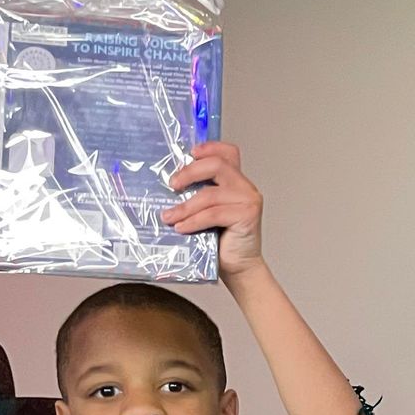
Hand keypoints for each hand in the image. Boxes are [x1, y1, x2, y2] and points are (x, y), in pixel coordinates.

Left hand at [162, 141, 263, 274]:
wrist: (238, 267)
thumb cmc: (220, 240)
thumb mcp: (206, 211)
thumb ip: (197, 194)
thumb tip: (166, 185)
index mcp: (236, 181)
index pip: (228, 152)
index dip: (209, 147)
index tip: (189, 154)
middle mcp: (245, 187)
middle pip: (217, 165)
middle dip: (190, 173)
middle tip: (172, 185)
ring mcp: (248, 200)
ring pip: (210, 194)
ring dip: (185, 206)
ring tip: (169, 217)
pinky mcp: (247, 216)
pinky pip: (213, 213)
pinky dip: (193, 220)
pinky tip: (181, 227)